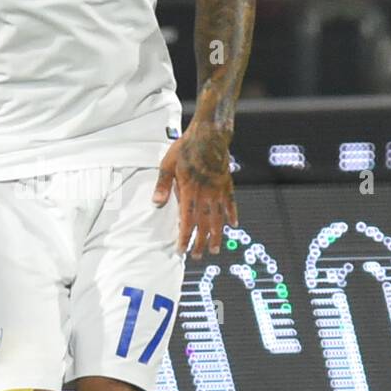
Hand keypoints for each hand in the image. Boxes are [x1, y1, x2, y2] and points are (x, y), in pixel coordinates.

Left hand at [152, 122, 237, 258]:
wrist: (209, 134)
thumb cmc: (185, 148)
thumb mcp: (167, 164)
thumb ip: (162, 185)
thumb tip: (156, 204)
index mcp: (189, 190)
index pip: (187, 220)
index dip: (185, 236)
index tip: (181, 249)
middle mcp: (205, 194)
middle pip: (203, 223)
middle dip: (200, 242)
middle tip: (198, 256)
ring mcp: (218, 190)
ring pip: (218, 217)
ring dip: (216, 234)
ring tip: (215, 249)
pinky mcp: (227, 183)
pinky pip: (231, 202)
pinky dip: (232, 214)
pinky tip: (233, 224)